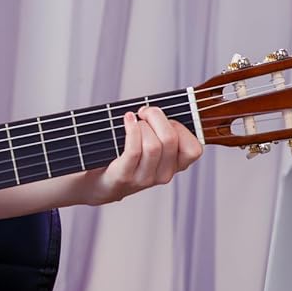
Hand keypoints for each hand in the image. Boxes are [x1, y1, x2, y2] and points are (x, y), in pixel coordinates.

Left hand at [76, 105, 202, 205]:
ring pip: (153, 145)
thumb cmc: (124, 153)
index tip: (164, 119)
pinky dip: (131, 129)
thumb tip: (159, 108)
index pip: (194, 150)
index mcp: (175, 166)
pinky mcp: (124, 177)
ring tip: (132, 122)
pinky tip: (128, 119)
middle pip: (170, 139)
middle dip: (156, 116)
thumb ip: (161, 128)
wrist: (97, 182)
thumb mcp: (150, 143)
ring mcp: (144, 179)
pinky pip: (134, 151)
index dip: (180, 127)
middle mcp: (164, 175)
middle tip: (144, 112)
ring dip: (141, 125)